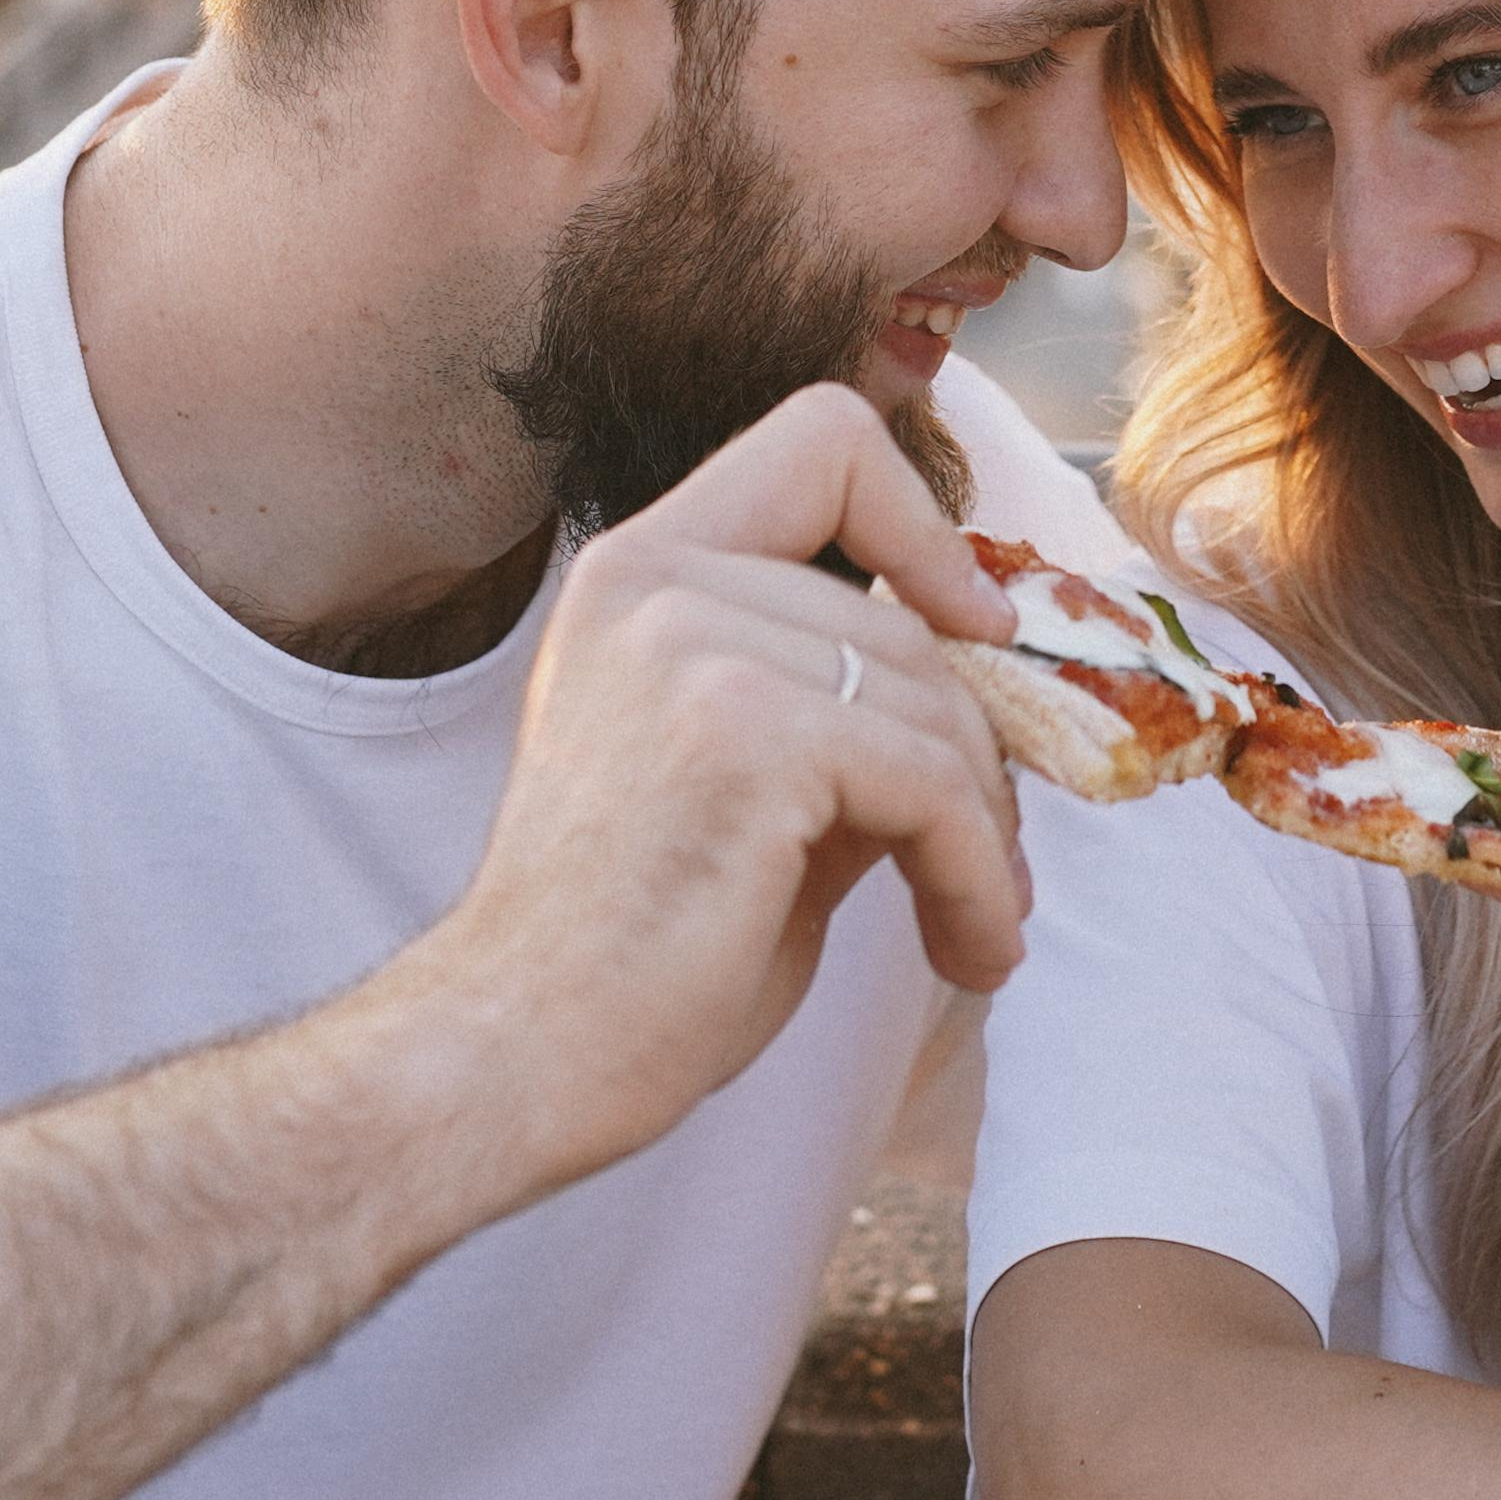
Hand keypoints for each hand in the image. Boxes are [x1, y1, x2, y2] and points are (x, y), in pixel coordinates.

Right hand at [419, 383, 1022, 1192]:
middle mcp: (658, 578)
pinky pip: (932, 787)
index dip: (920, 524)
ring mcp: (694, 647)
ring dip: (985, 834)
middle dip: (977, 755)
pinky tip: (969, 949)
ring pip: (936, 707)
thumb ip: (833, 706)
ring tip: (978, 926)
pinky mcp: (744, 737)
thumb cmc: (629, 949)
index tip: (972, 625)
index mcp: (642, 567)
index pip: (821, 437)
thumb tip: (989, 686)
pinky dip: (977, 876)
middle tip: (988, 864)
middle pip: (909, 622)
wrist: (511, 1062)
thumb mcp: (740, 780)